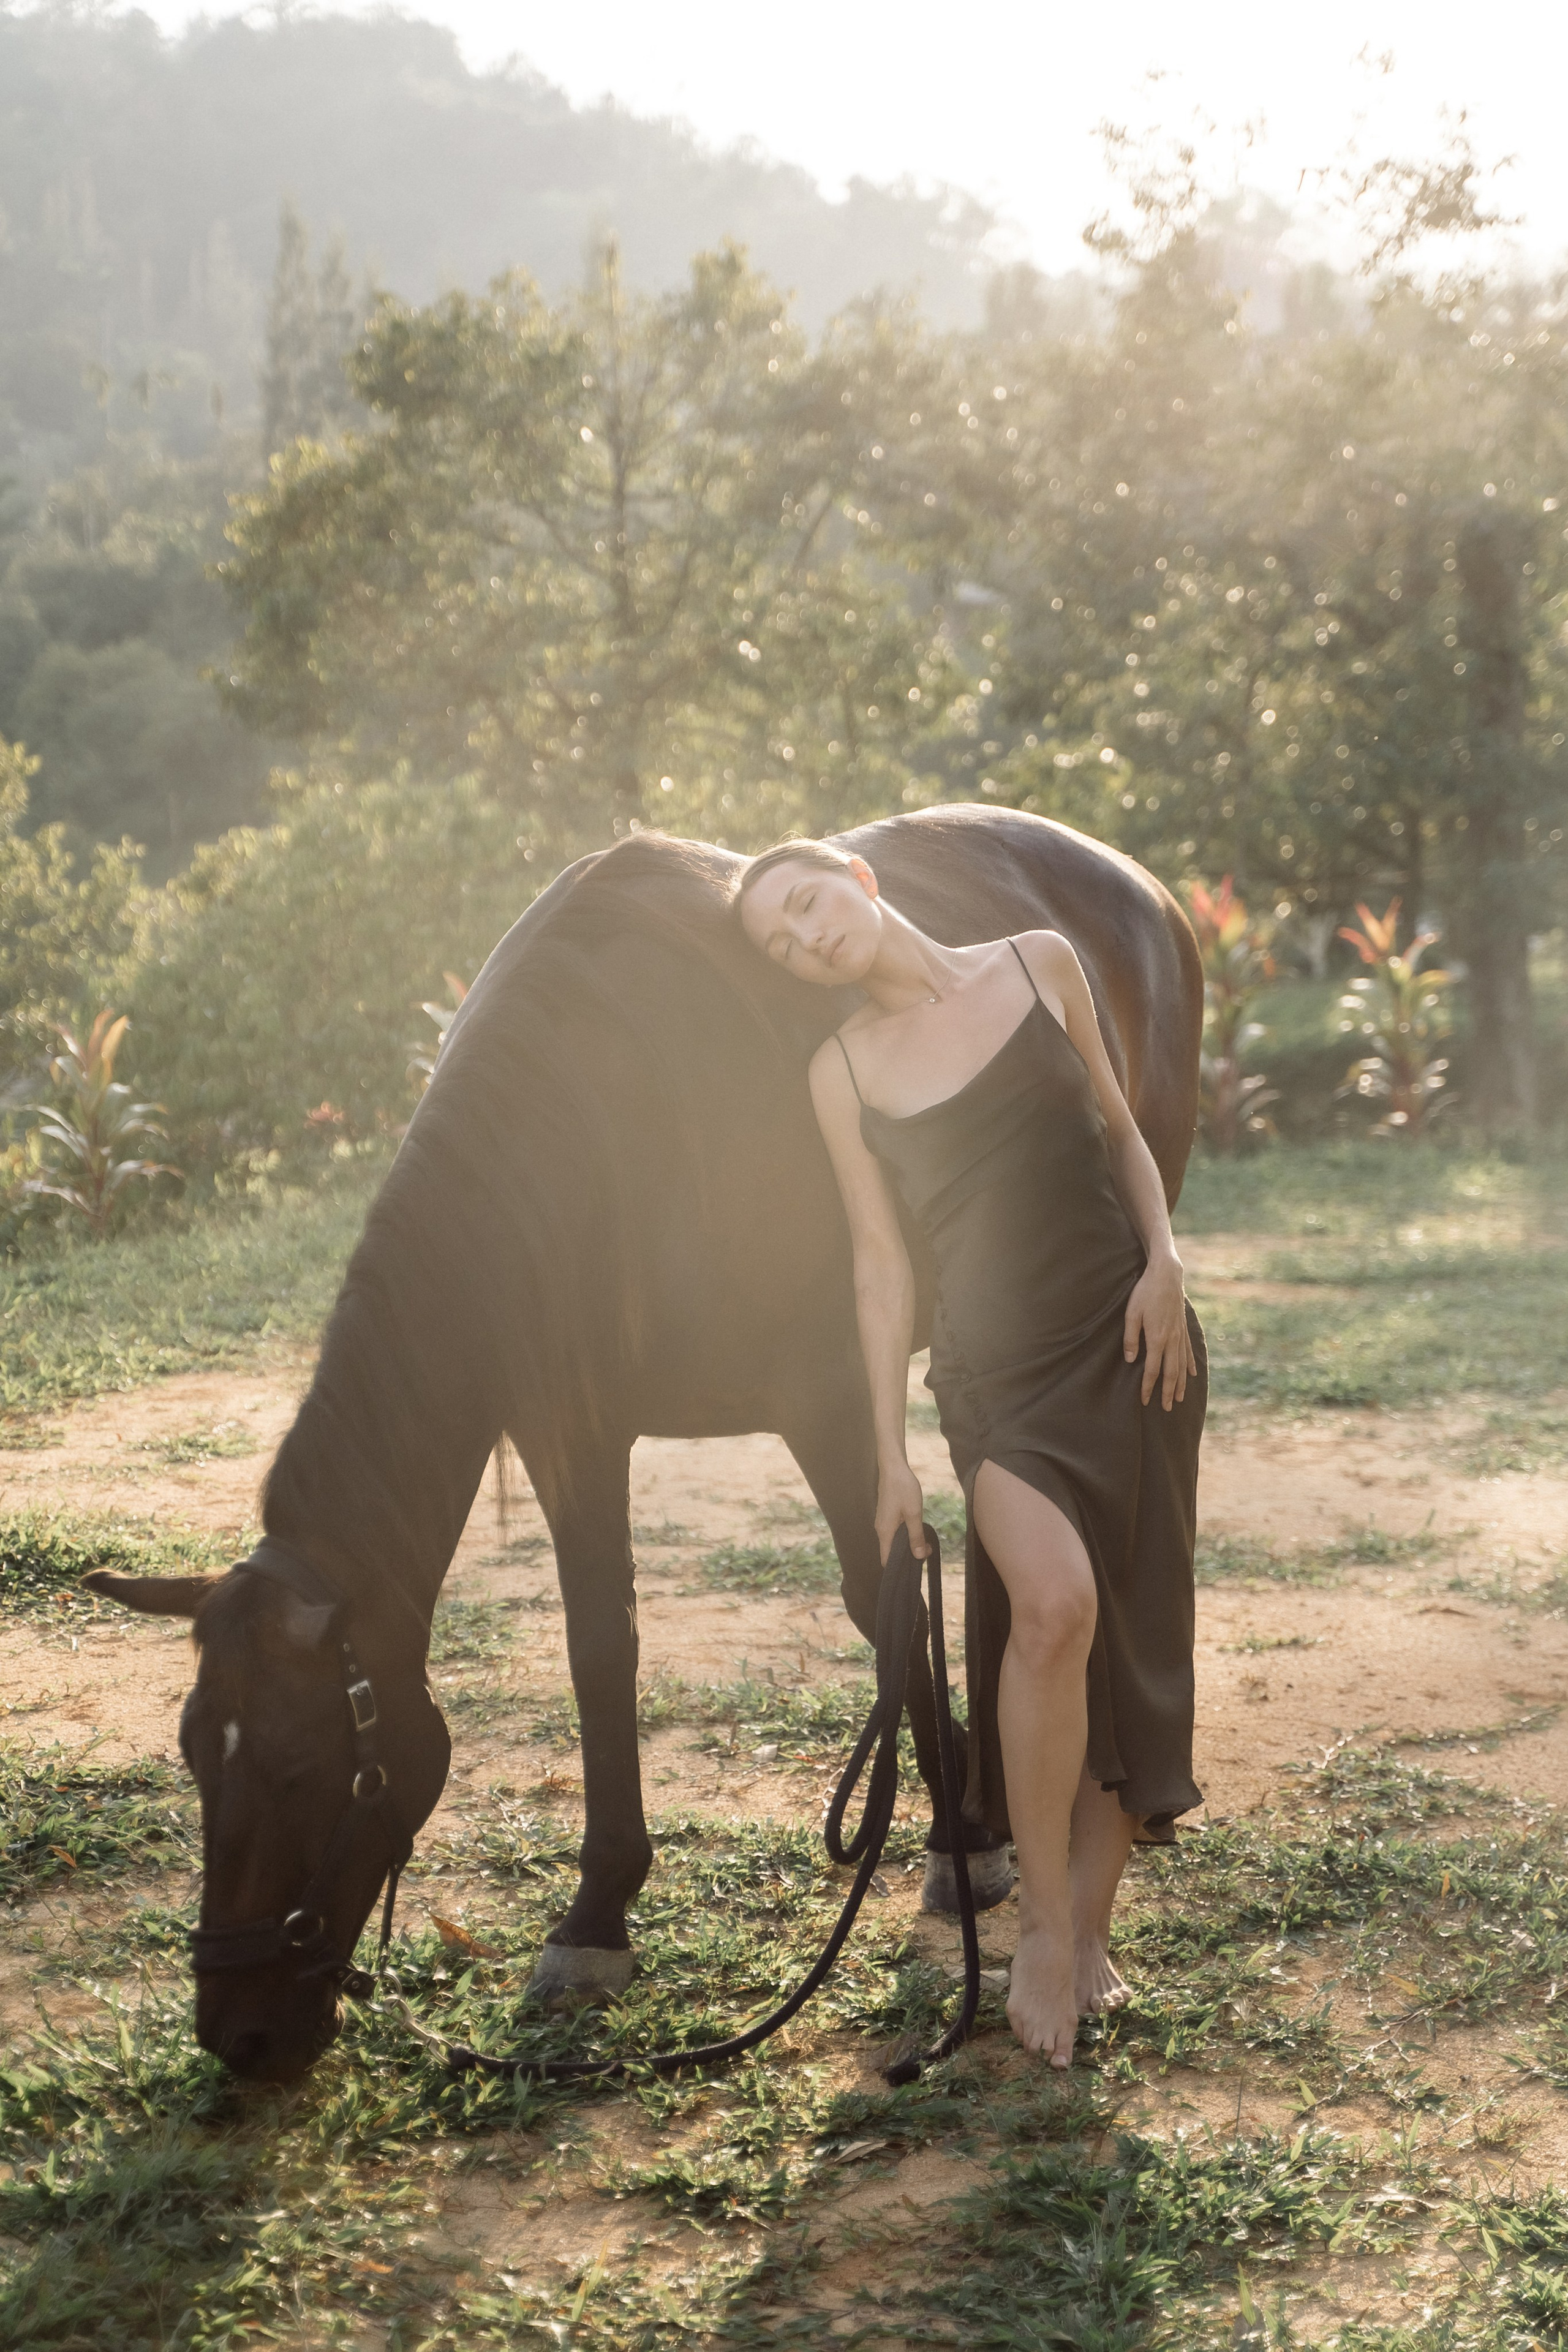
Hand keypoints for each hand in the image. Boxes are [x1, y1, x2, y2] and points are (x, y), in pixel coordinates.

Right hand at [875, 1458, 926, 1563]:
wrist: (893, 1467)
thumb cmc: (903, 1488)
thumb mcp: (914, 1514)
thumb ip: (916, 1536)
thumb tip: (919, 1556)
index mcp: (885, 1532)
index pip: (886, 1559)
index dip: (899, 1567)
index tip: (915, 1566)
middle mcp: (881, 1529)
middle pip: (891, 1551)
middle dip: (908, 1554)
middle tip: (927, 1549)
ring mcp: (882, 1521)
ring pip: (894, 1540)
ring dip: (908, 1543)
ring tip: (925, 1540)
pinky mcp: (886, 1515)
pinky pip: (894, 1531)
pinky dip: (905, 1534)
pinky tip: (917, 1529)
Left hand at [1124, 1253, 1196, 1410]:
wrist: (1166, 1274)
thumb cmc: (1145, 1292)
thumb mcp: (1131, 1313)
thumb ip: (1131, 1338)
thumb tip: (1130, 1360)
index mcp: (1157, 1338)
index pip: (1153, 1370)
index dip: (1148, 1387)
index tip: (1145, 1400)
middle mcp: (1171, 1340)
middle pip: (1171, 1373)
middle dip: (1168, 1392)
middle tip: (1166, 1408)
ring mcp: (1180, 1334)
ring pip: (1181, 1365)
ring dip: (1180, 1383)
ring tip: (1179, 1398)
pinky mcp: (1183, 1328)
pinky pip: (1188, 1351)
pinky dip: (1190, 1365)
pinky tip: (1192, 1375)